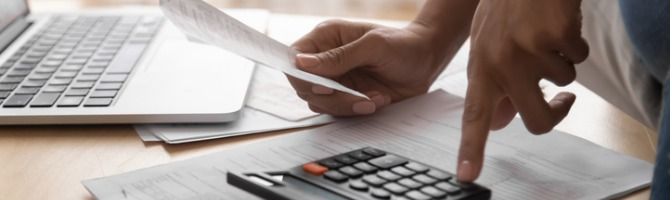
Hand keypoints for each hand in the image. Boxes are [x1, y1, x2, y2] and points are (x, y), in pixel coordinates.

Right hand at [289, 20, 448, 115]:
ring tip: (375, 98)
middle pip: (304, 87)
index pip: (294, 59)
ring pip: (320, 104)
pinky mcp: (347, 97)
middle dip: (331, 98)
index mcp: (325, 38)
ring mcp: (335, 80)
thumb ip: (339, 56)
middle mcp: (325, 60)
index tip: (323, 87)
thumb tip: (302, 63)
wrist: (427, 61)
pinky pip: (339, 112)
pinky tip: (379, 100)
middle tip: (357, 97)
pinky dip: (358, 111)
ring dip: (347, 106)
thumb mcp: (373, 46)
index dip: (301, 76)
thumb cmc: (402, 45)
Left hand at [457, 0, 588, 181]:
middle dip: (556, 113)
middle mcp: (501, 62)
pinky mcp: (556, 34)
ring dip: (562, 61)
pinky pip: (580, 56)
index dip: (471, 147)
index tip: (467, 174)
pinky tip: (558, 22)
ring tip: (545, 33)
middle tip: (563, 100)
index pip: (474, 114)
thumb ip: (492, 83)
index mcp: (481, 67)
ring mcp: (529, 48)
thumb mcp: (488, 44)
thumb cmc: (507, 9)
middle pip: (537, 120)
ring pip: (565, 81)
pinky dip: (575, 42)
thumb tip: (497, 124)